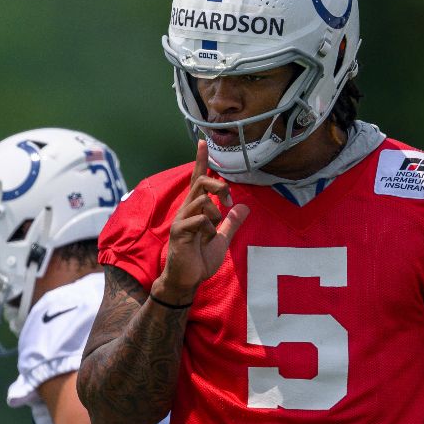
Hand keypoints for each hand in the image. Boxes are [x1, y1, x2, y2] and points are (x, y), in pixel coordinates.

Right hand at [153, 140, 249, 303]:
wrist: (186, 281)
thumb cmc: (200, 261)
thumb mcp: (221, 240)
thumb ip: (231, 224)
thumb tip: (243, 207)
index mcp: (196, 209)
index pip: (198, 180)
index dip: (201, 161)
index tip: (202, 142)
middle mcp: (186, 210)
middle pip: (201, 182)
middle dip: (220, 186)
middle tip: (228, 201)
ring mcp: (181, 220)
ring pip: (202, 200)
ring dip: (215, 213)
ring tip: (214, 228)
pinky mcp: (179, 233)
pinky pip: (198, 220)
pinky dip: (208, 228)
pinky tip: (205, 239)